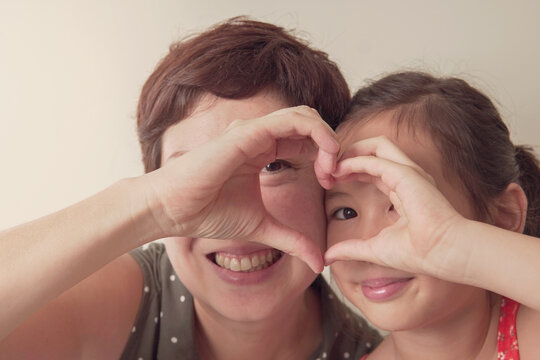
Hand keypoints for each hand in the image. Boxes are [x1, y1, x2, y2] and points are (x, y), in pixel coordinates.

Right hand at [143, 106, 338, 272]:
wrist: (174, 211)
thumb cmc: (209, 214)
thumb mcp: (263, 228)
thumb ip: (293, 240)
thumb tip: (318, 262)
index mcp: (263, 151)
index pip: (305, 140)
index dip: (325, 158)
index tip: (328, 185)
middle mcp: (259, 136)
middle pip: (309, 124)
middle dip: (330, 147)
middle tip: (333, 176)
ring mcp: (252, 131)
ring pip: (303, 115)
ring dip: (327, 138)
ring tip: (330, 168)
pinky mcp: (246, 133)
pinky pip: (290, 120)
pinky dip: (316, 132)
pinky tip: (324, 156)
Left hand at [324, 136, 465, 275]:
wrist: (443, 254)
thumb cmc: (417, 254)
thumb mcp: (373, 249)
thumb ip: (350, 249)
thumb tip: (328, 257)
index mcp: (402, 189)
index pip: (372, 169)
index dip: (349, 171)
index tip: (330, 181)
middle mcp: (407, 176)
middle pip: (373, 151)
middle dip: (347, 155)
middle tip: (325, 169)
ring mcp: (409, 172)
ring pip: (376, 145)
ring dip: (350, 152)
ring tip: (329, 166)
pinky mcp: (407, 174)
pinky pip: (375, 159)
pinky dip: (354, 161)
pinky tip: (338, 171)